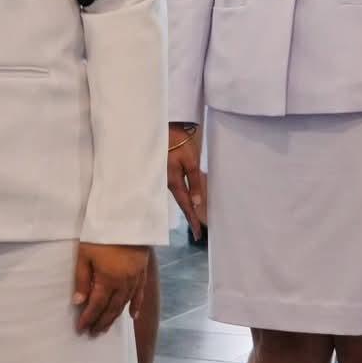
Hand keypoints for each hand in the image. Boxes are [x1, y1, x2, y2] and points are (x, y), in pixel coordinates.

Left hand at [72, 243, 148, 336]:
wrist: (127, 218)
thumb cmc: (101, 234)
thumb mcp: (85, 254)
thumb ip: (82, 279)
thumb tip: (78, 301)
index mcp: (108, 280)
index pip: (96, 305)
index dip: (88, 318)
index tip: (81, 329)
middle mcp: (123, 284)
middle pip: (111, 308)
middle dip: (101, 322)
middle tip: (93, 333)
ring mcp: (135, 279)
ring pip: (124, 304)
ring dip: (115, 317)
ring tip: (106, 327)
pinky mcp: (143, 272)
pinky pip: (140, 294)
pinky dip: (136, 306)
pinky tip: (132, 316)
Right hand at [167, 124, 206, 241]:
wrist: (164, 128)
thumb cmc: (179, 142)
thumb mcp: (191, 161)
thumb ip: (194, 181)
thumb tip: (197, 202)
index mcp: (174, 181)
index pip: (186, 205)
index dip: (192, 219)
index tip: (197, 234)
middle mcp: (168, 183)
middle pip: (181, 203)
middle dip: (190, 217)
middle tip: (197, 232)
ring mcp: (165, 178)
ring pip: (178, 196)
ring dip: (187, 207)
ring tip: (194, 219)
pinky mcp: (165, 172)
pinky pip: (176, 188)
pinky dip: (183, 197)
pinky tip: (187, 200)